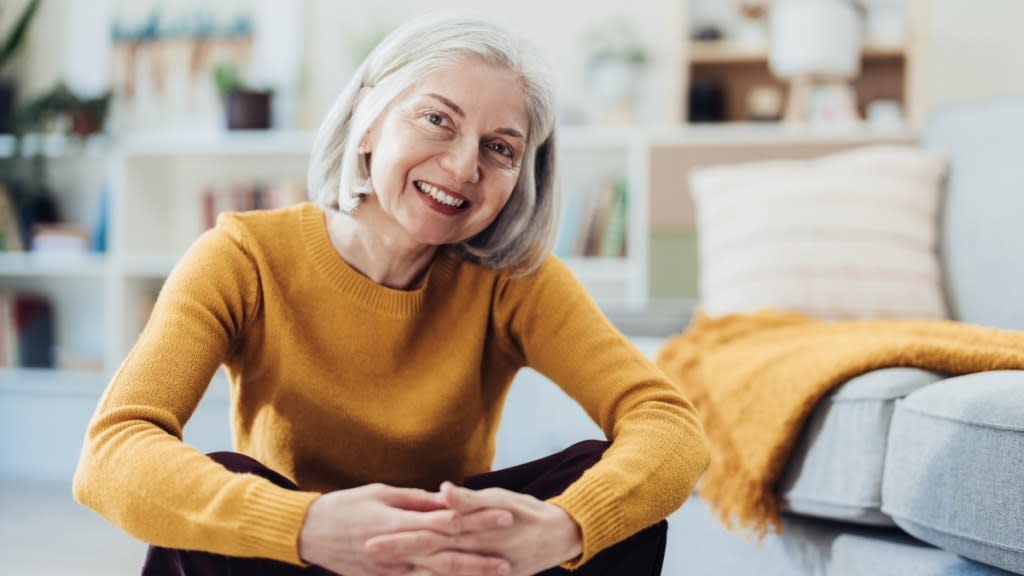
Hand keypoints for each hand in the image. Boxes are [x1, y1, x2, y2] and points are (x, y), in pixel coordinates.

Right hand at [298, 483, 513, 575]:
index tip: (504, 515)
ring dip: (469, 574)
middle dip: (481, 552)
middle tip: (512, 551)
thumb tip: (446, 498)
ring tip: (498, 573)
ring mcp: (392, 569)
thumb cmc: (346, 506)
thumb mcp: (381, 492)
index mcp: (400, 520)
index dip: (478, 518)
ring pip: (437, 574)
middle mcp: (399, 547)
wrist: (310, 533)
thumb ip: (415, 499)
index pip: (447, 520)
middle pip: (448, 551)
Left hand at [364, 482, 582, 575]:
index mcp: (472, 531)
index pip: (427, 534)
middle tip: (366, 554)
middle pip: (427, 559)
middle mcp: (473, 553)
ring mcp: (482, 571)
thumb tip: (444, 489)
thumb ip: (470, 499)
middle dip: (396, 558)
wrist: (557, 536)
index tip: (369, 539)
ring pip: (441, 575)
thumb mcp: (500, 499)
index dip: (398, 538)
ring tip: (380, 573)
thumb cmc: (525, 512)